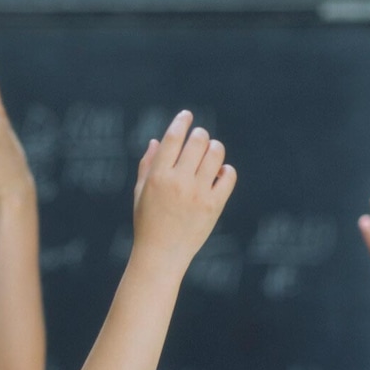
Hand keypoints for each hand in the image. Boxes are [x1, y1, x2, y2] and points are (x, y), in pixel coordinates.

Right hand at [131, 111, 235, 273]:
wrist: (161, 255)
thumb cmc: (147, 222)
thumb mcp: (141, 193)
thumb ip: (148, 165)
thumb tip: (157, 140)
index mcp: (157, 177)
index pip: (172, 138)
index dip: (181, 122)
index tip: (186, 115)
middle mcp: (178, 182)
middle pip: (197, 141)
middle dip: (200, 135)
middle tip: (199, 138)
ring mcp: (198, 193)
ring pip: (215, 154)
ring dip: (214, 148)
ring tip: (211, 152)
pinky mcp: (214, 205)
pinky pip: (228, 176)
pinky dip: (226, 170)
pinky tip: (219, 173)